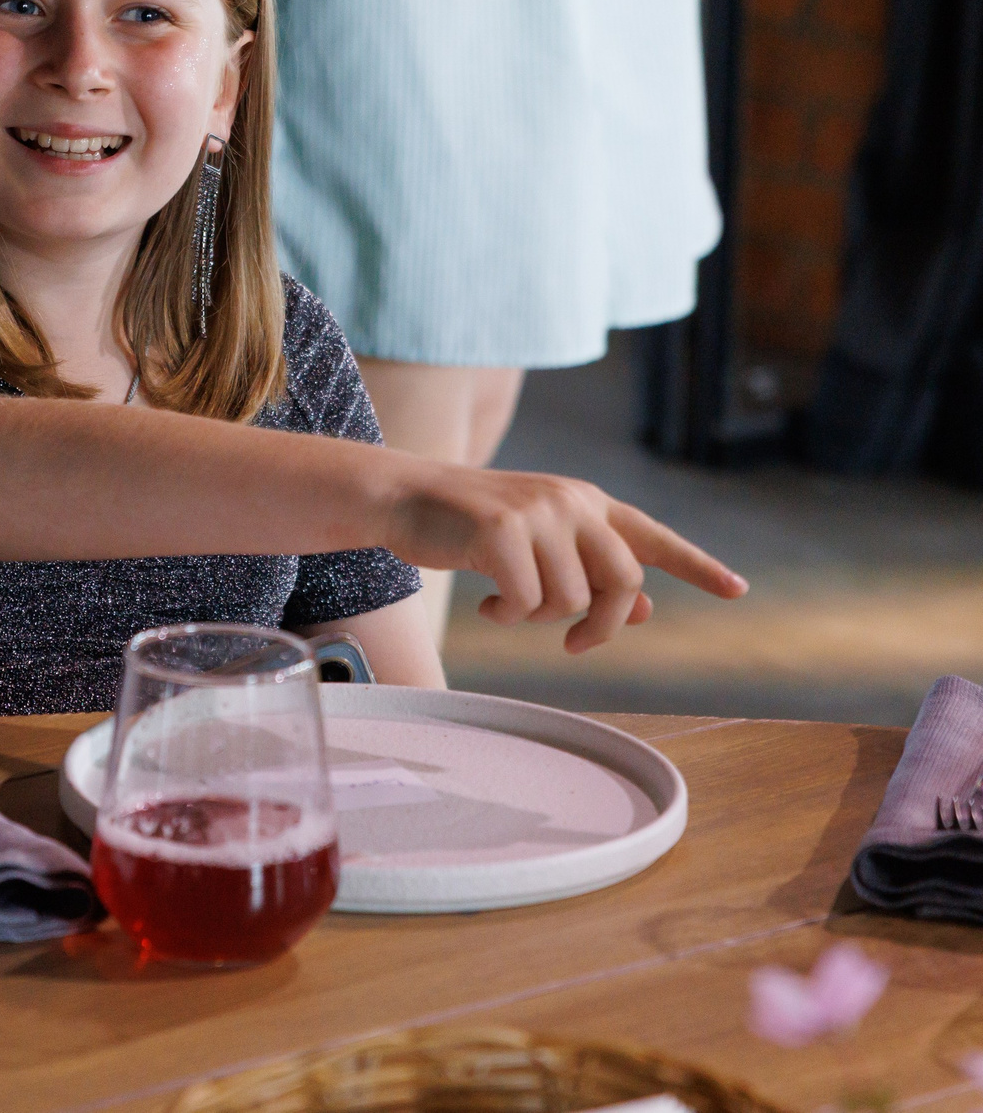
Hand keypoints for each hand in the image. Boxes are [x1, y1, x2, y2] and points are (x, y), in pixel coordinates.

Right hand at [388, 463, 745, 652]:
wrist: (405, 498)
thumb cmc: (469, 528)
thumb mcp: (537, 546)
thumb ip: (587, 570)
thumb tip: (642, 614)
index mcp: (585, 501)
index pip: (651, 536)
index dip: (697, 566)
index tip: (738, 590)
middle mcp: (571, 501)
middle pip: (623, 583)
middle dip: (602, 625)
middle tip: (575, 644)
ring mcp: (539, 512)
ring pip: (572, 600)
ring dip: (538, 617)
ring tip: (506, 602)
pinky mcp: (503, 530)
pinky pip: (527, 603)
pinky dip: (507, 616)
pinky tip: (486, 606)